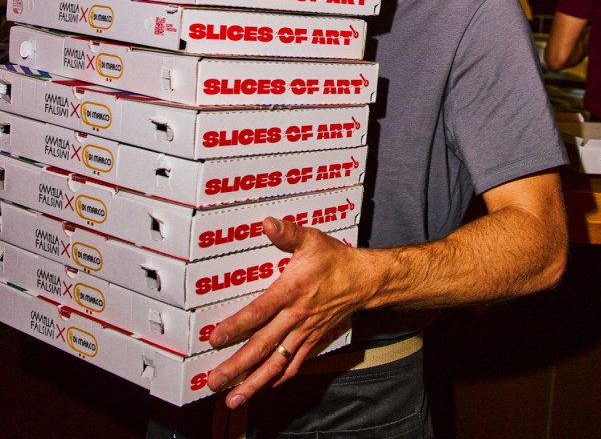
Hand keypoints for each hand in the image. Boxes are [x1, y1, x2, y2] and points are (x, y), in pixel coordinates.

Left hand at [206, 217, 370, 407]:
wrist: (364, 280)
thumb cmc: (335, 259)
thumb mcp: (311, 239)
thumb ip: (287, 233)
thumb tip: (267, 223)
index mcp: (292, 291)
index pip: (259, 312)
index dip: (236, 327)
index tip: (215, 338)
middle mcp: (296, 316)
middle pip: (262, 345)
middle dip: (237, 366)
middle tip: (215, 381)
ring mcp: (305, 332)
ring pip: (276, 362)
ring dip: (254, 382)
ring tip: (234, 398)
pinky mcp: (313, 340)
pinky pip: (295, 364)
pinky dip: (278, 378)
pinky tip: (265, 386)